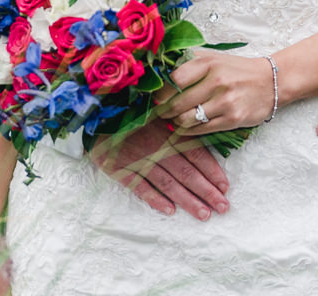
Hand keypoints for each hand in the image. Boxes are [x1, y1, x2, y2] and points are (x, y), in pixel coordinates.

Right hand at [88, 117, 230, 218]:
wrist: (92, 108)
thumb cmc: (127, 105)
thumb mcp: (155, 104)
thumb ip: (175, 115)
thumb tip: (198, 124)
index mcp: (166, 129)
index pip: (196, 153)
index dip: (212, 171)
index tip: (226, 186)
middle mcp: (155, 145)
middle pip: (187, 172)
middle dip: (207, 191)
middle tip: (223, 208)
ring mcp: (137, 158)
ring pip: (168, 183)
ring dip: (187, 200)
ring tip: (204, 214)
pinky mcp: (118, 167)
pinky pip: (139, 186)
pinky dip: (154, 199)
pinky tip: (169, 210)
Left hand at [152, 50, 274, 134]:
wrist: (271, 82)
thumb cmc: (237, 70)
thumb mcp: (213, 58)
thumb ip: (189, 63)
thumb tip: (160, 74)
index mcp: (208, 63)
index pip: (174, 80)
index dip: (161, 91)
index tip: (155, 95)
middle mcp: (217, 82)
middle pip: (178, 102)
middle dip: (163, 110)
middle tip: (158, 112)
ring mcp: (225, 102)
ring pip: (188, 118)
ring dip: (175, 121)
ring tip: (172, 119)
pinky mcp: (233, 119)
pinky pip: (202, 129)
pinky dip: (189, 131)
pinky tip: (184, 128)